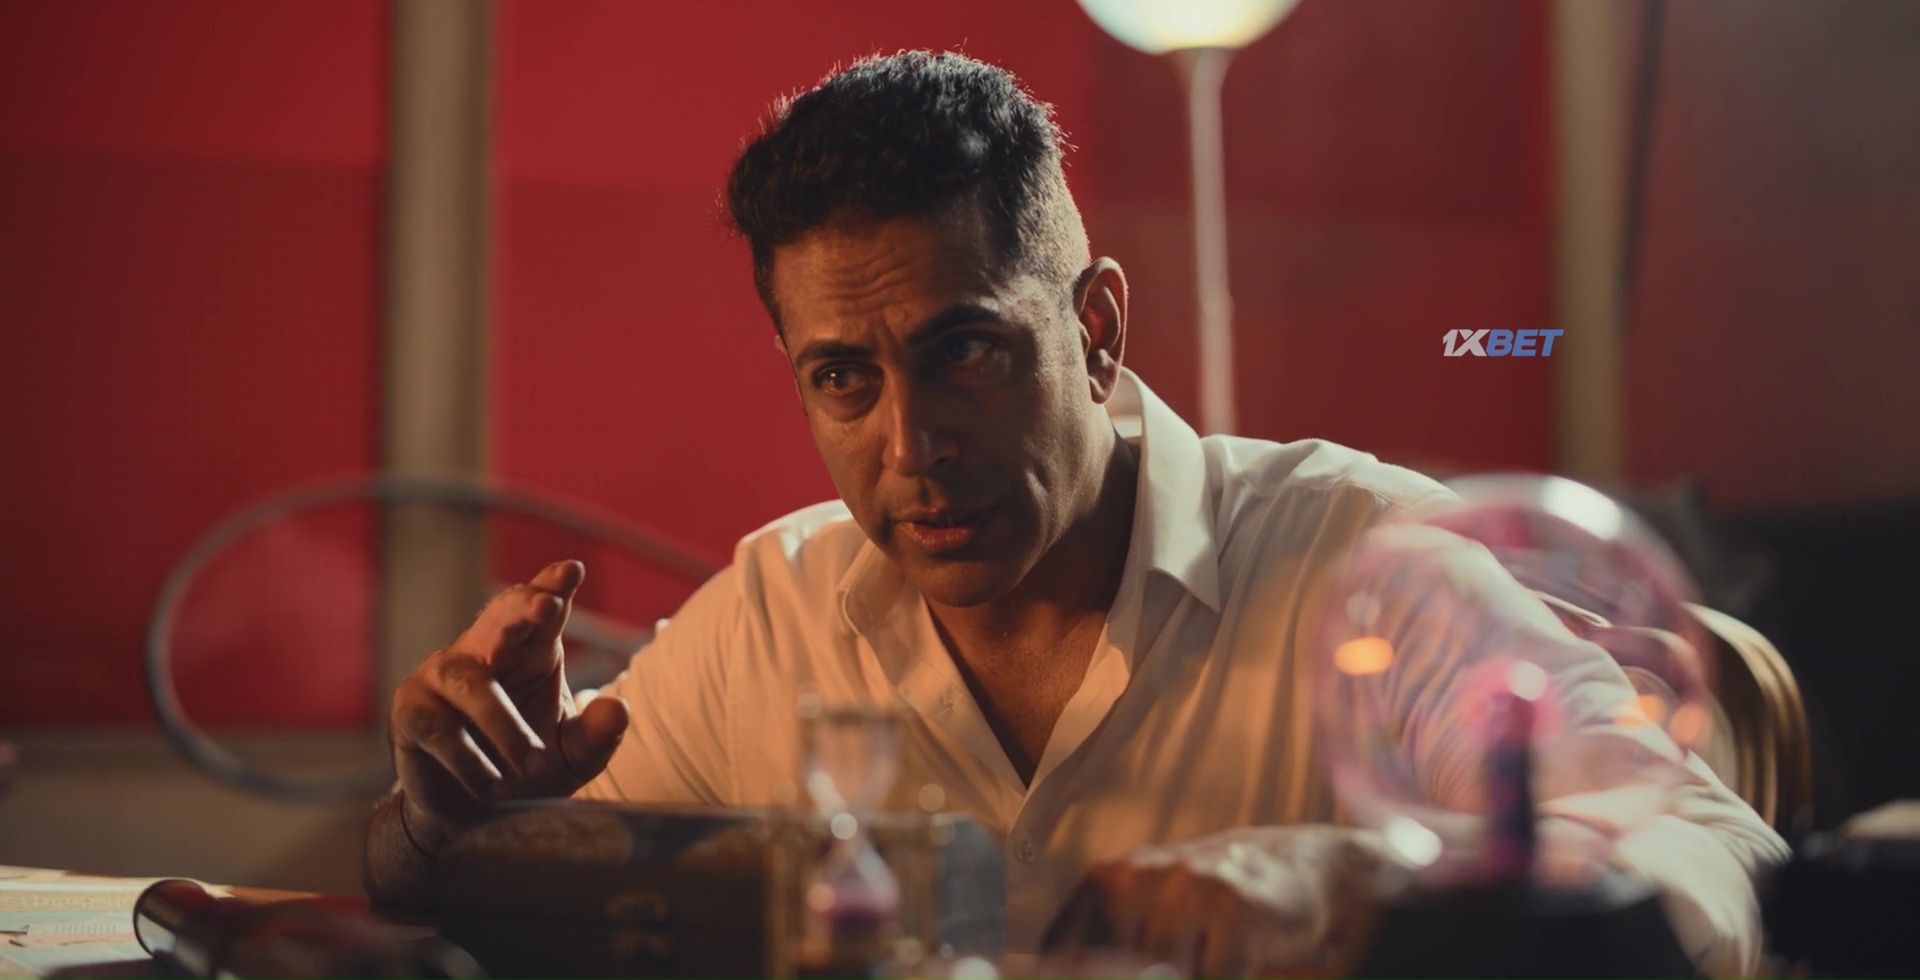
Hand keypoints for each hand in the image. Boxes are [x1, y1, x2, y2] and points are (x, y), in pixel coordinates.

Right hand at [388, 560, 630, 854]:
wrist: (473, 817)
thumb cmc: (528, 771)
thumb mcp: (574, 758)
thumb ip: (598, 736)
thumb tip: (620, 709)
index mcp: (530, 649)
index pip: (542, 609)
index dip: (552, 585)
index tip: (571, 570)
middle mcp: (484, 651)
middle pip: (500, 616)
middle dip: (523, 607)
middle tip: (548, 606)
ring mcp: (441, 677)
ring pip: (471, 682)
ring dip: (504, 725)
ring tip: (532, 764)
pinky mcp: (410, 711)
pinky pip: (439, 726)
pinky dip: (469, 758)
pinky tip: (488, 783)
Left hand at [1042, 826, 1402, 979]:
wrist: (1301, 867)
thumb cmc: (1210, 903)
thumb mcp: (1144, 910)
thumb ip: (1104, 944)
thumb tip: (1061, 972)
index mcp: (1104, 882)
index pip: (1061, 956)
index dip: (1075, 976)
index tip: (1100, 976)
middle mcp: (1137, 880)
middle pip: (1118, 972)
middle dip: (1150, 975)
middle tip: (1185, 956)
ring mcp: (1187, 893)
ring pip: (1166, 976)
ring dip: (1192, 973)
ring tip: (1209, 952)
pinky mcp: (1235, 915)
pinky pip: (1214, 979)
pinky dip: (1222, 978)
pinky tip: (1235, 962)